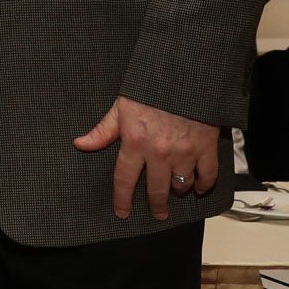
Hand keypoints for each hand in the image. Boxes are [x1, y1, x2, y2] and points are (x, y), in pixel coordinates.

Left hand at [74, 95, 220, 219]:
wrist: (183, 76)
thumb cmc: (150, 90)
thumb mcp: (120, 108)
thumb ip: (102, 131)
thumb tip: (80, 144)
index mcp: (134, 142)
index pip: (123, 179)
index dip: (122, 200)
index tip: (122, 212)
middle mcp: (158, 152)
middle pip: (156, 189)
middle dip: (156, 204)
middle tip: (157, 212)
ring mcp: (184, 152)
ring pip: (181, 185)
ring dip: (178, 191)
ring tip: (175, 193)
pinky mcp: (206, 148)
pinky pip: (208, 175)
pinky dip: (205, 185)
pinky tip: (200, 188)